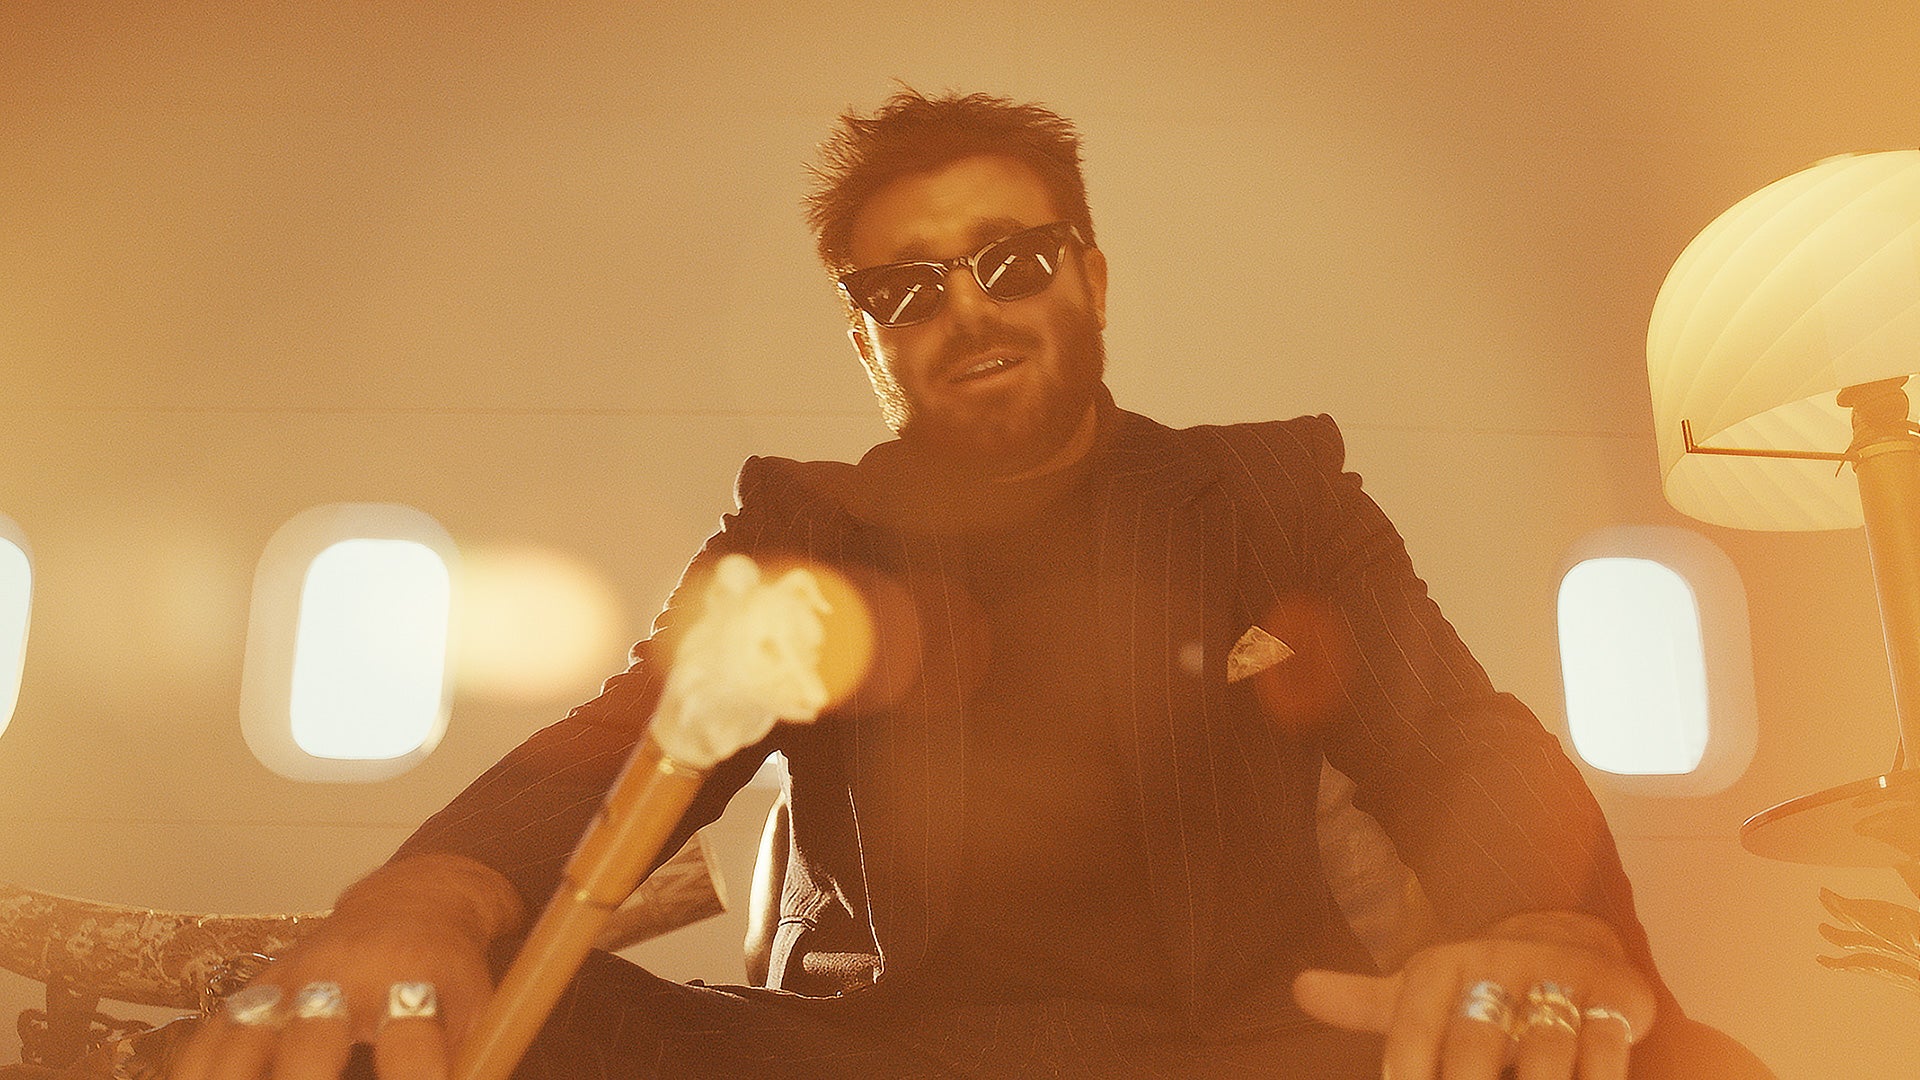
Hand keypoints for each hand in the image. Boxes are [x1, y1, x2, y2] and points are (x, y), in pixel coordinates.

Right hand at [171, 854, 522, 1079]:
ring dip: (242, 1079)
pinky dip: (200, 1074)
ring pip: (246, 1039)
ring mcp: (291, 982)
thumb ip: (467, 1060)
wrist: (414, 904)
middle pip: (311, 1043)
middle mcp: (345, 977)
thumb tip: (476, 1079)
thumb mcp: (475, 1011)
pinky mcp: (254, 990)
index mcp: (412, 983)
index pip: (411, 1046)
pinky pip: (209, 1040)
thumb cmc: (447, 973)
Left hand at [1292, 909, 1655, 1079]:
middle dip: (1466, 1077)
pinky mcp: (1616, 999)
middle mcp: (1500, 963)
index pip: (1415, 1021)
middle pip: (1477, 1036)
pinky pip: (1606, 1048)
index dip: (1408, 1061)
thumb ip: (1365, 1000)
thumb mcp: (1421, 989)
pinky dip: (1595, 1076)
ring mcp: (1561, 979)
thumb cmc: (1479, 985)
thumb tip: (1300, 989)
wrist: (1567, 941)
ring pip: (1546, 1047)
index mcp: (1444, 964)